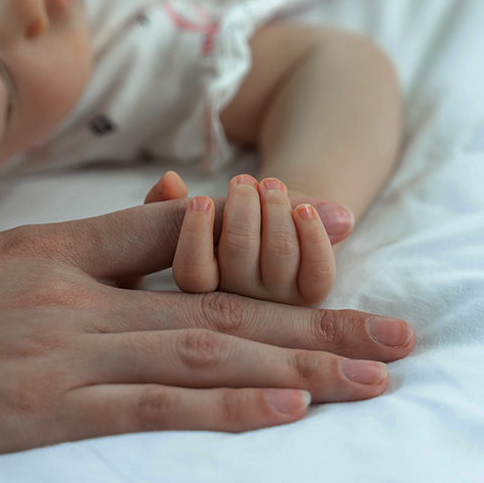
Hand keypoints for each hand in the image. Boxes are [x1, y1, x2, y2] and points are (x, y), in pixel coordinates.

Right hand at [0, 200, 413, 478]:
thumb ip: (76, 254)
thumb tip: (155, 237)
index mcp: (61, 251)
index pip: (186, 239)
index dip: (270, 242)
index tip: (339, 244)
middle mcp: (76, 296)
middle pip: (220, 301)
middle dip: (317, 318)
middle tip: (397, 333)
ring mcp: (61, 352)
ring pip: (203, 349)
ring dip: (298, 362)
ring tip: (373, 372)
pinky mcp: (38, 412)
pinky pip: (148, 405)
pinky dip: (223, 404)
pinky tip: (286, 408)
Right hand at [146, 172, 352, 304]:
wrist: (273, 237)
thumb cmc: (223, 226)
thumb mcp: (188, 217)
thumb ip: (165, 201)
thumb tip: (170, 181)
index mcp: (200, 290)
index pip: (191, 273)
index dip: (194, 234)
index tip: (198, 199)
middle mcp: (238, 302)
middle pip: (240, 251)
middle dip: (243, 204)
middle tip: (242, 181)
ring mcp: (278, 301)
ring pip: (281, 251)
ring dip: (276, 207)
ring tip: (270, 184)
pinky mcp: (312, 295)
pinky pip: (318, 268)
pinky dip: (313, 232)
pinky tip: (304, 209)